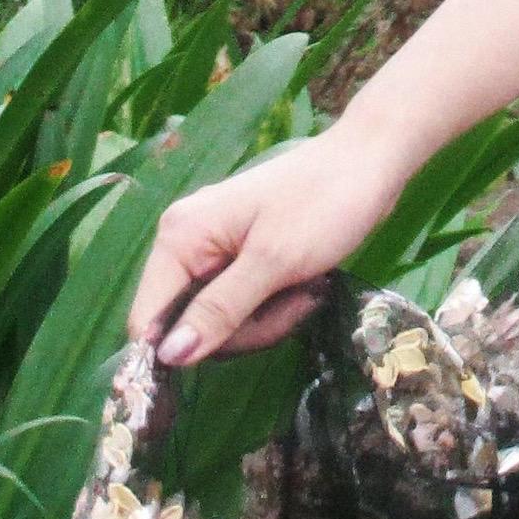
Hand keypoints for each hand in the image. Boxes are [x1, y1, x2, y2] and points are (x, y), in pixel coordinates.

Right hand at [127, 122, 412, 367]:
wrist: (371, 161)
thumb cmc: (325, 200)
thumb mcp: (273, 261)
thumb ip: (219, 310)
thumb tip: (167, 358)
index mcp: (182, 235)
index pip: (147, 320)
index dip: (180, 350)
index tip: (235, 347)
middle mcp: (189, 243)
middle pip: (188, 327)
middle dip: (244, 329)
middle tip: (292, 304)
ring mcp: (217, 252)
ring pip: (220, 323)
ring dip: (267, 319)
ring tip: (305, 289)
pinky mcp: (244, 260)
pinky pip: (243, 306)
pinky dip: (274, 307)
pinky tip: (304, 286)